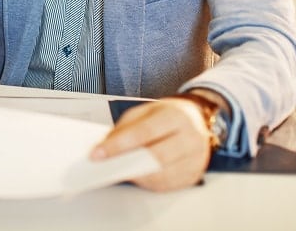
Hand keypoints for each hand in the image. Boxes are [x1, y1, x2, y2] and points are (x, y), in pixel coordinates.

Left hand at [90, 97, 211, 190]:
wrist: (197, 119)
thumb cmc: (168, 115)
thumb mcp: (145, 111)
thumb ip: (126, 127)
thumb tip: (106, 146)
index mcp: (176, 116)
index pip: (144, 132)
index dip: (119, 144)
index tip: (98, 153)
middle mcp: (190, 138)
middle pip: (155, 157)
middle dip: (125, 162)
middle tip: (104, 165)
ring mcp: (196, 159)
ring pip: (161, 175)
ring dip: (135, 176)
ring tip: (116, 171)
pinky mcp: (194, 175)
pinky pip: (166, 185)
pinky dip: (147, 182)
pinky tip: (134, 176)